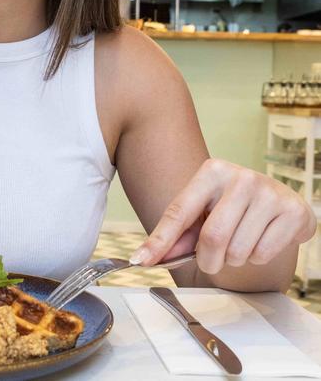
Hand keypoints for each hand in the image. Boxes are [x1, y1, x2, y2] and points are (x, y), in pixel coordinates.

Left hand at [131, 158, 316, 273]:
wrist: (276, 202)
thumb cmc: (231, 207)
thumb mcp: (202, 212)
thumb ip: (176, 234)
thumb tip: (145, 257)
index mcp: (212, 171)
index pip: (179, 212)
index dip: (159, 241)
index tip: (141, 261)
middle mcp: (241, 176)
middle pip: (212, 237)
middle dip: (207, 260)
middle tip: (211, 260)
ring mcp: (269, 191)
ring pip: (238, 250)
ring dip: (234, 260)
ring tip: (240, 242)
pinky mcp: (292, 211)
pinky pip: (263, 254)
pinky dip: (257, 258)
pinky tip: (261, 239)